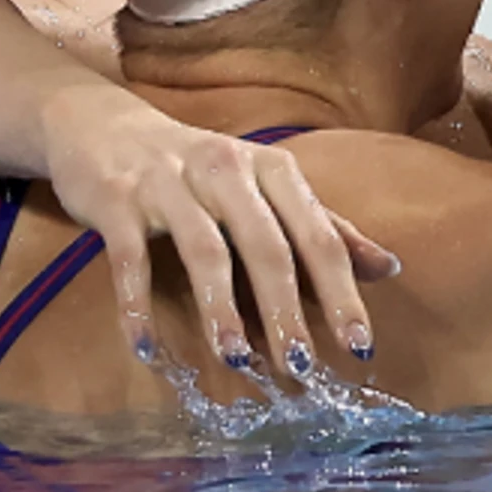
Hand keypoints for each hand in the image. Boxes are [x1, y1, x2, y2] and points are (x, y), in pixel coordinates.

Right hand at [44, 109, 398, 377]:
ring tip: (235, 360)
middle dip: (286, 309)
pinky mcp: (117, 198)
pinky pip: (130, 258)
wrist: (102, 125)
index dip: (343, 292)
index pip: (318, 235)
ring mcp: (170, 182)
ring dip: (221, 309)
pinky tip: (147, 351)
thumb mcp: (266, 186)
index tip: (360, 346)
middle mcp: (227, 169)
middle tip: (299, 366)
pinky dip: (137, 305)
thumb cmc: (199, 169)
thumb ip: (324, 226)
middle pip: (267, 246)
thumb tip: (388, 267)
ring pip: (205, 251)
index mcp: (273, 169)